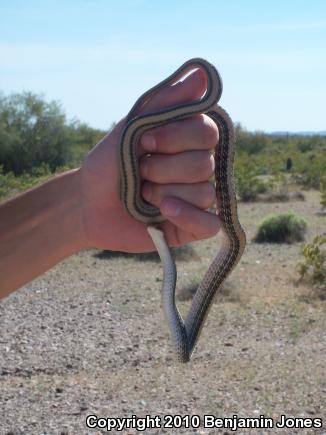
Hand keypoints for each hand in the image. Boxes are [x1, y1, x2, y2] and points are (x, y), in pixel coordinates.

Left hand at [80, 67, 219, 251]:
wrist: (87, 204)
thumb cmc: (108, 164)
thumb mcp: (131, 128)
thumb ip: (166, 102)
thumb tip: (202, 74)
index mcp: (188, 142)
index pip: (208, 132)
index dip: (176, 137)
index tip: (145, 142)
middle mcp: (198, 168)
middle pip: (206, 164)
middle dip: (163, 169)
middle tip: (140, 172)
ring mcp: (196, 199)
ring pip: (204, 193)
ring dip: (164, 193)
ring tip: (143, 195)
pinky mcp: (191, 228)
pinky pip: (210, 225)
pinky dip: (188, 217)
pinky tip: (164, 212)